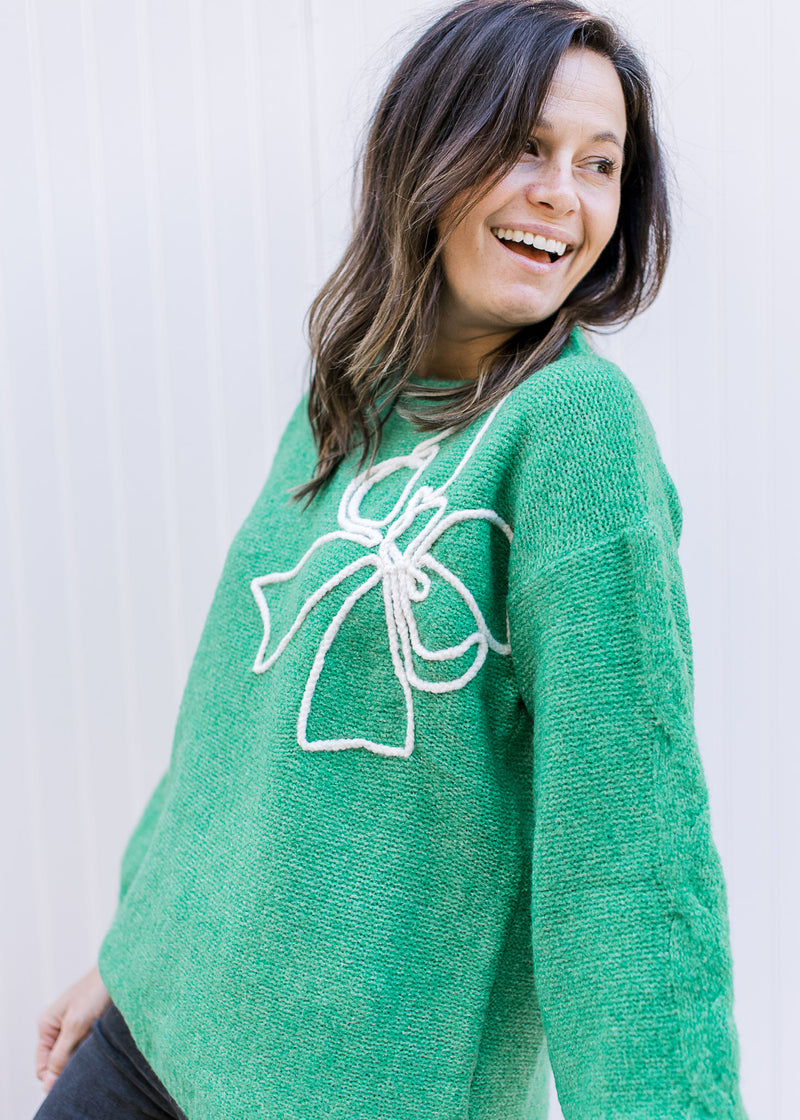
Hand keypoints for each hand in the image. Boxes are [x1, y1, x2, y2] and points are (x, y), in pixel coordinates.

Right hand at [35, 964, 110, 1093]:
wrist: (122, 970)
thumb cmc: (96, 991)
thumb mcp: (75, 1026)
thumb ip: (60, 1055)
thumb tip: (47, 1085)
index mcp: (47, 1025)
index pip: (43, 1066)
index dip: (54, 1077)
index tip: (73, 1079)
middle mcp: (58, 1028)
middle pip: (59, 1063)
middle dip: (71, 1067)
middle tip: (88, 1064)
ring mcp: (74, 1027)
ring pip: (75, 1056)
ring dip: (85, 1058)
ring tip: (98, 1050)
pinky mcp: (91, 1026)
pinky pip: (88, 1048)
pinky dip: (94, 1050)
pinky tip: (104, 1046)